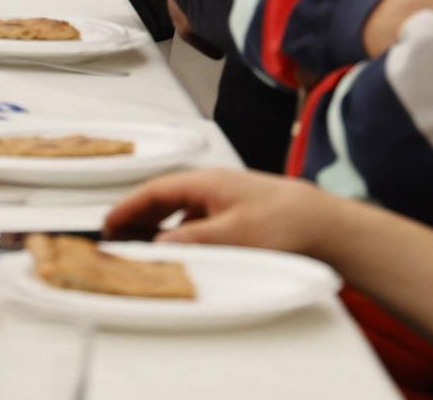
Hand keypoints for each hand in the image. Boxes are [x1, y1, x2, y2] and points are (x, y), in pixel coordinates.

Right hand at [103, 167, 329, 253]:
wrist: (324, 223)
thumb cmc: (283, 222)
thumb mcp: (231, 235)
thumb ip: (191, 240)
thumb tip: (157, 247)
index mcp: (205, 182)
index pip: (154, 191)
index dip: (128, 207)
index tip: (107, 224)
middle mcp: (212, 186)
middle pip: (164, 199)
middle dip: (138, 218)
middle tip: (116, 239)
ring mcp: (225, 199)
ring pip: (180, 210)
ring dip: (158, 228)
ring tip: (142, 248)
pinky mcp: (237, 214)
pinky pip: (196, 220)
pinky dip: (180, 234)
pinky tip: (182, 251)